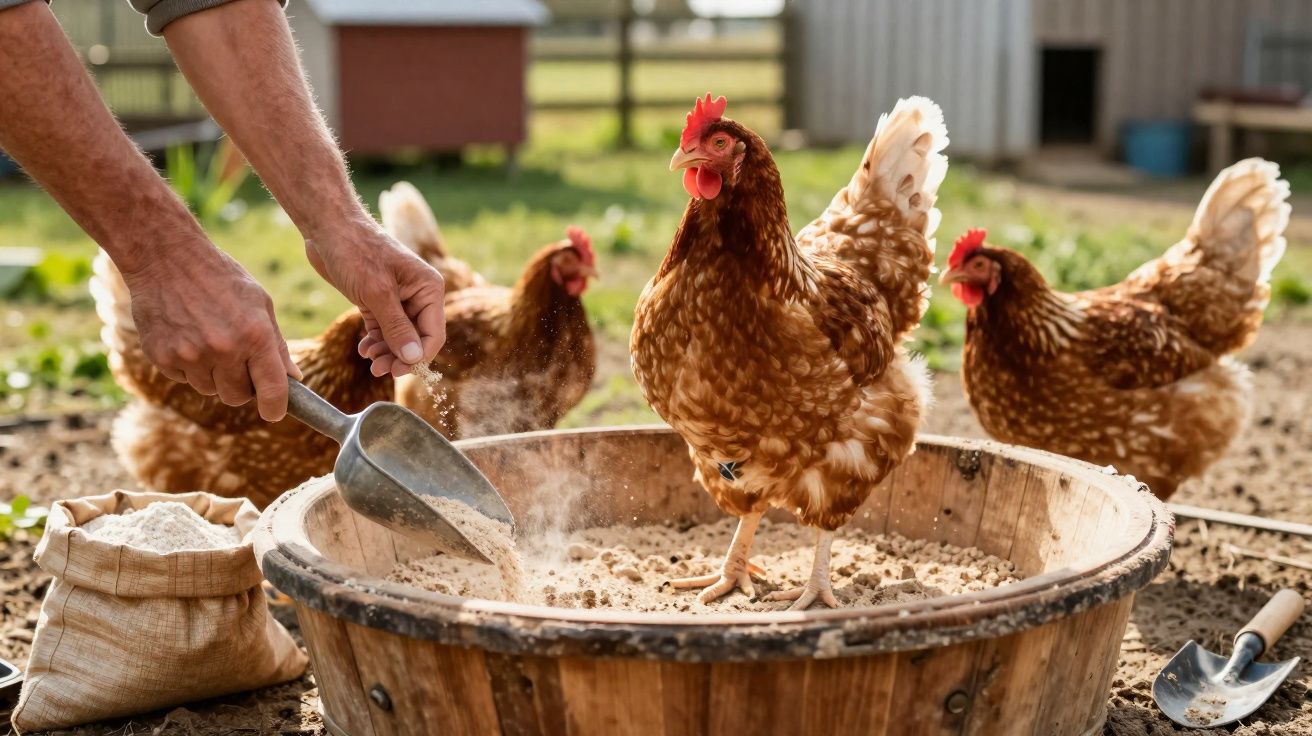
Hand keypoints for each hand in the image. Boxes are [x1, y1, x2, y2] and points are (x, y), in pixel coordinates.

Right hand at [121, 239, 301, 420]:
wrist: (166, 258)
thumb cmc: (221, 278)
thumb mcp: (259, 303)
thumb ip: (276, 345)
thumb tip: (294, 378)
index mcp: (254, 335)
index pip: (272, 390)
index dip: (276, 407)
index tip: (274, 412)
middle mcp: (223, 350)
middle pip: (237, 397)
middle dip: (242, 386)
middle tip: (237, 362)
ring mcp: (190, 356)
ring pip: (209, 390)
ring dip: (213, 375)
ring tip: (209, 340)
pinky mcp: (163, 358)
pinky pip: (183, 379)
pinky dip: (188, 366)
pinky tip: (187, 336)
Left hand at [305, 220, 445, 376]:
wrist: (328, 227)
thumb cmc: (356, 252)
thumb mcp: (377, 293)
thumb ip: (397, 327)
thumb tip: (413, 358)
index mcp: (428, 289)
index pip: (433, 334)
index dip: (418, 356)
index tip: (396, 371)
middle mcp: (418, 295)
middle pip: (416, 338)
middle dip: (399, 356)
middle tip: (378, 370)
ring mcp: (398, 298)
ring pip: (399, 337)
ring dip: (386, 352)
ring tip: (369, 360)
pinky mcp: (377, 300)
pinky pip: (383, 329)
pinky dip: (375, 342)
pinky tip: (364, 349)